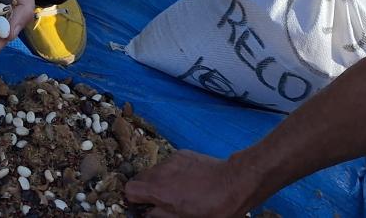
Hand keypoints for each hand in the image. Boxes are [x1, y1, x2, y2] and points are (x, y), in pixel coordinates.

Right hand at [124, 151, 255, 217]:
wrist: (235, 183)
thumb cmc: (214, 207)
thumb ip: (160, 215)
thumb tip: (146, 213)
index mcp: (159, 191)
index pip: (129, 189)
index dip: (132, 199)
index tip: (140, 206)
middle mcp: (161, 172)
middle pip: (139, 178)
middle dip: (144, 190)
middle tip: (158, 202)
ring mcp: (171, 160)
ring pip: (154, 170)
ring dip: (158, 181)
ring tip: (175, 192)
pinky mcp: (182, 154)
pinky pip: (168, 163)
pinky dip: (171, 172)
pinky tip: (186, 181)